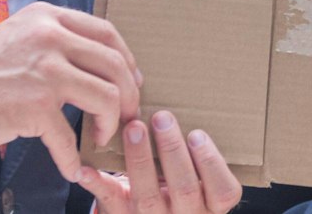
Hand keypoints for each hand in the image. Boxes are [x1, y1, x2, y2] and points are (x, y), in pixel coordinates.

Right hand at [0, 3, 140, 181]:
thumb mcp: (18, 37)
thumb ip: (53, 40)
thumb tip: (94, 65)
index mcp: (48, 17)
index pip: (107, 33)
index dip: (126, 61)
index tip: (131, 83)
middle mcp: (50, 36)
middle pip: (115, 64)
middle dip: (129, 95)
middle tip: (126, 117)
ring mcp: (44, 70)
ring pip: (107, 97)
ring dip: (110, 124)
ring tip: (98, 138)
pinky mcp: (34, 106)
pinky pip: (69, 139)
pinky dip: (73, 160)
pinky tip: (70, 168)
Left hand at [78, 111, 241, 213]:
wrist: (151, 213)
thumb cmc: (178, 184)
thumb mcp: (198, 176)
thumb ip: (197, 153)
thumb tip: (179, 108)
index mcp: (210, 205)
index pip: (224, 192)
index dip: (212, 163)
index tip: (197, 134)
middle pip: (184, 189)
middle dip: (172, 151)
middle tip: (162, 118)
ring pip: (149, 196)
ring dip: (140, 159)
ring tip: (134, 128)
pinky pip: (110, 202)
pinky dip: (97, 183)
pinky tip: (87, 167)